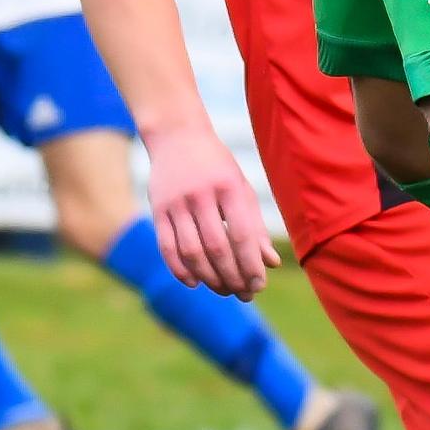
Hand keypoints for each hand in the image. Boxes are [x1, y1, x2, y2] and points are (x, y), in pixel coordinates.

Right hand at [146, 123, 280, 300]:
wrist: (177, 135)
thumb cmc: (217, 166)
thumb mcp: (241, 188)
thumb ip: (255, 226)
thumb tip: (272, 263)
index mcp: (228, 186)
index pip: (242, 235)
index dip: (251, 265)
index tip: (259, 285)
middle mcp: (201, 194)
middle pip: (217, 248)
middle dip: (233, 277)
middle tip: (244, 293)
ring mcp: (176, 202)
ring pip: (192, 252)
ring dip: (209, 278)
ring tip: (224, 290)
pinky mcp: (157, 209)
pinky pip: (167, 247)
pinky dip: (180, 270)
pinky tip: (195, 282)